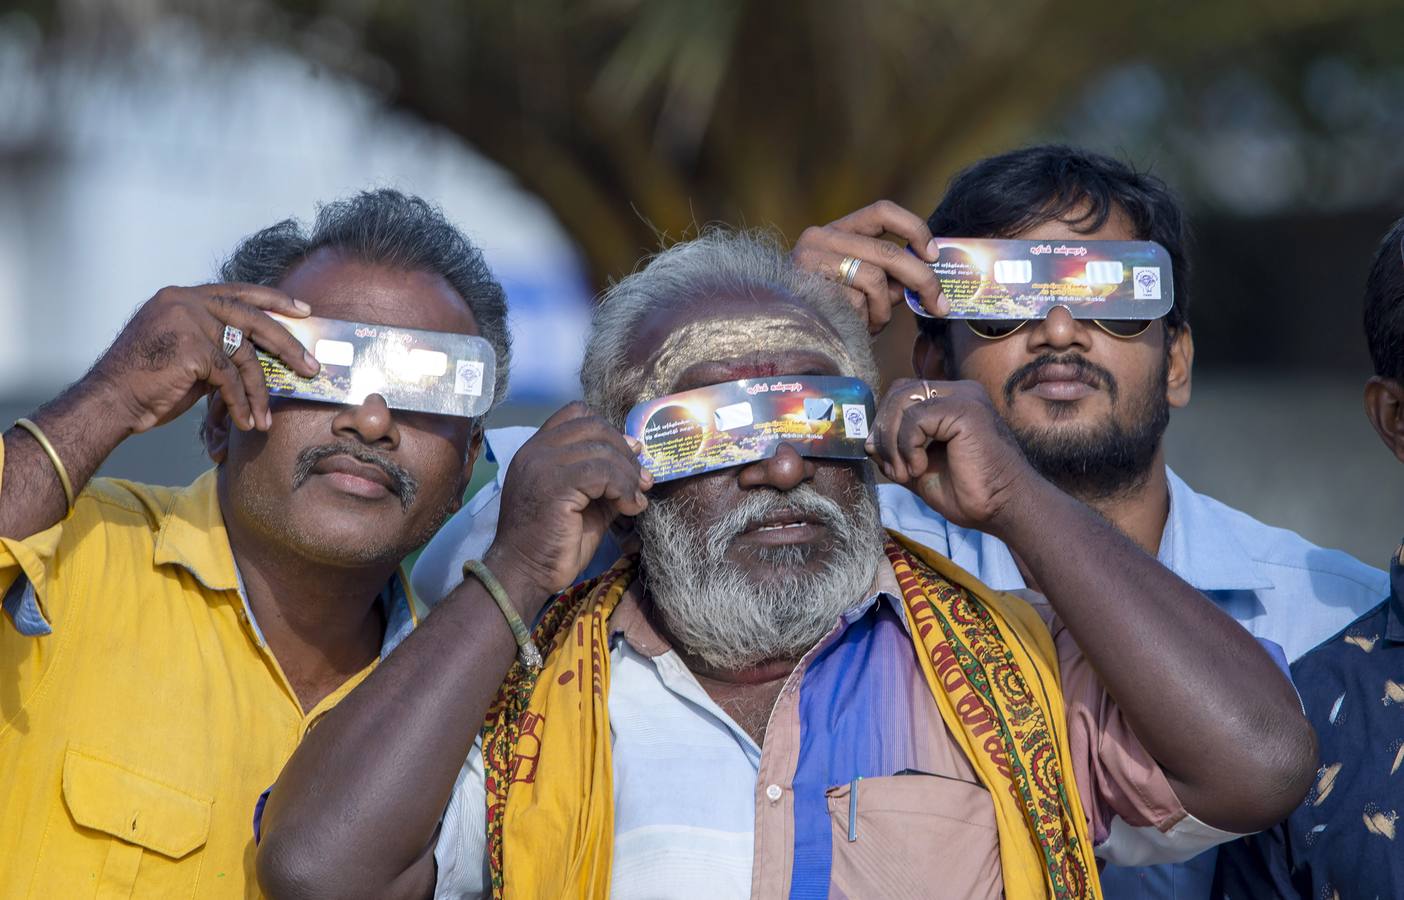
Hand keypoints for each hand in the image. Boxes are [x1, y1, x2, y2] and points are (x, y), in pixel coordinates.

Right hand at [89, 283, 318, 433]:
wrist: (110, 402)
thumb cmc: (147, 383)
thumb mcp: (187, 354)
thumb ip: (217, 345)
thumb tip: (260, 356)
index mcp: (182, 297)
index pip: (238, 293)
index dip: (273, 300)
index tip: (303, 310)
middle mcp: (185, 302)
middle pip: (251, 319)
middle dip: (287, 344)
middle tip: (311, 365)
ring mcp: (188, 323)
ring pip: (244, 356)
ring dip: (260, 391)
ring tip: (267, 416)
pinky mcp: (193, 350)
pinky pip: (230, 379)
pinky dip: (242, 403)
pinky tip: (246, 422)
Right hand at [484, 403, 651, 604]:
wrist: (525, 574)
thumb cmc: (553, 543)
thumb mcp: (585, 502)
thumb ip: (603, 479)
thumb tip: (636, 461)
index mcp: (537, 450)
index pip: (576, 414)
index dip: (608, 431)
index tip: (628, 456)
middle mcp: (535, 450)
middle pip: (594, 426)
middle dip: (625, 453)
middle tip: (641, 482)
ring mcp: (541, 464)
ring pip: (601, 448)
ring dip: (628, 474)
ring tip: (635, 499)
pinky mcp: (554, 484)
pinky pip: (601, 471)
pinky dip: (623, 487)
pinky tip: (629, 507)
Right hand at [791, 199, 946, 332]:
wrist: (782, 333)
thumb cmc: (827, 309)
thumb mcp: (861, 283)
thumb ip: (889, 274)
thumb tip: (930, 277)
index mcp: (835, 231)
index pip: (882, 211)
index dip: (914, 229)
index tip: (934, 255)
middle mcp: (819, 238)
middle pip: (888, 251)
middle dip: (922, 279)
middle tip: (939, 305)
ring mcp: (811, 262)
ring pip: (875, 279)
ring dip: (884, 309)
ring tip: (873, 323)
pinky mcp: (809, 287)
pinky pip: (858, 304)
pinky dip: (865, 321)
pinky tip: (853, 328)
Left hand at [866, 379, 1040, 534]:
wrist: (1004, 509)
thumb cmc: (970, 493)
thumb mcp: (920, 468)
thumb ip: (896, 451)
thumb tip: (868, 443)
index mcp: (951, 402)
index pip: (902, 394)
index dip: (884, 422)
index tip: (880, 457)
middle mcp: (958, 393)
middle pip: (898, 392)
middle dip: (883, 430)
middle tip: (891, 467)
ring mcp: (964, 398)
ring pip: (903, 402)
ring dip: (892, 442)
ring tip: (905, 472)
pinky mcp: (965, 410)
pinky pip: (916, 418)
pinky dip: (907, 446)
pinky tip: (920, 467)